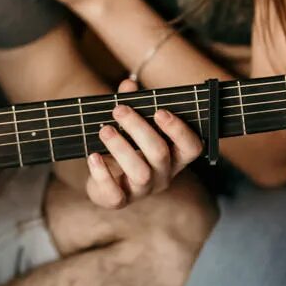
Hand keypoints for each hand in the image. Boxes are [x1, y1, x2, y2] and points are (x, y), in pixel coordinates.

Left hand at [84, 78, 203, 208]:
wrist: (103, 178)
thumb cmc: (126, 145)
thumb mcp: (130, 124)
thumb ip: (131, 103)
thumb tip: (129, 85)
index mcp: (174, 156)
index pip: (192, 147)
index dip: (179, 130)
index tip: (160, 111)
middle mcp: (163, 175)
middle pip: (160, 154)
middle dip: (139, 129)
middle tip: (119, 109)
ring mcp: (143, 191)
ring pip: (140, 173)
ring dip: (121, 148)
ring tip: (104, 129)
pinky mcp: (120, 201)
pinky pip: (115, 194)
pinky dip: (102, 174)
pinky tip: (92, 156)